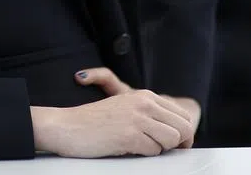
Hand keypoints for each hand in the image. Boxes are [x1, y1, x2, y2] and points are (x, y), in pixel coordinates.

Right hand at [75, 66, 200, 148]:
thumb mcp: (125, 109)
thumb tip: (176, 134)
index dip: (183, 134)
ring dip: (161, 149)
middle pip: (184, 128)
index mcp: (144, 96)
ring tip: (142, 147)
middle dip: (178, 144)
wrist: (66, 126)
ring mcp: (137, 119)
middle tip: (163, 150)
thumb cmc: (93, 122)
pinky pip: (154, 151)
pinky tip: (128, 148)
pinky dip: (145, 154)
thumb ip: (148, 114)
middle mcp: (144, 103)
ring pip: (173, 140)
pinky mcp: (130, 135)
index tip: (175, 144)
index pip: (182, 115)